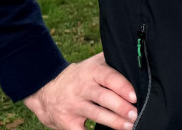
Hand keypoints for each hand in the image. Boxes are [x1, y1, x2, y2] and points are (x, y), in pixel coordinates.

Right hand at [22, 52, 137, 129]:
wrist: (45, 89)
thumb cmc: (80, 76)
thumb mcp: (93, 63)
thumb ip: (111, 60)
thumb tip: (136, 57)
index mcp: (92, 71)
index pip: (109, 77)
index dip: (122, 87)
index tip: (134, 96)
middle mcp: (83, 88)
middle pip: (104, 98)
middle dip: (121, 107)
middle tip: (135, 114)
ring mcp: (74, 106)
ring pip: (96, 114)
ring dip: (114, 121)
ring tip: (129, 125)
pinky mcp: (67, 121)